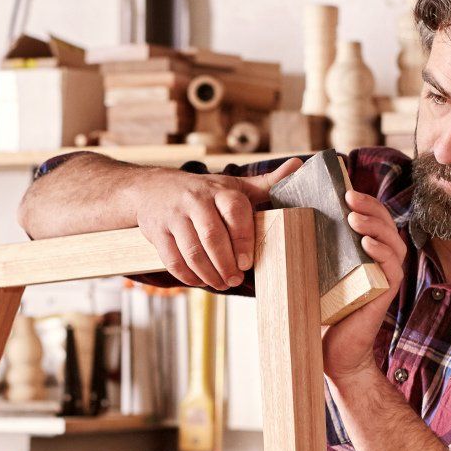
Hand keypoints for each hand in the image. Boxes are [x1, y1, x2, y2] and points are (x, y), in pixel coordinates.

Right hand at [131, 157, 301, 289]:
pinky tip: (200, 280)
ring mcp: (174, 217)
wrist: (152, 188)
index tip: (247, 262)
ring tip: (221, 283)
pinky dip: (188, 276)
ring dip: (209, 274)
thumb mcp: (232, 185)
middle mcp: (195, 200)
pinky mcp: (157, 233)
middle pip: (212, 236)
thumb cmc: (202, 191)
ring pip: (192, 252)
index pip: (234, 211)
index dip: (243, 239)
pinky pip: (172, 260)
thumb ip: (266, 184)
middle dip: (226, 264)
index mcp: (219, 190)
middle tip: (235, 280)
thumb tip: (298, 166)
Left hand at [322, 188, 406, 381]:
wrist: (331, 354)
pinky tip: (366, 243)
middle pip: (387, 225)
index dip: (366, 202)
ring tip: (354, 217)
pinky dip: (382, 253)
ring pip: (393, 243)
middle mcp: (381, 263)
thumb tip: (281, 224)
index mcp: (367, 254)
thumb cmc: (322, 313)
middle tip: (348, 196)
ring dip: (375, 226)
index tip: (344, 190)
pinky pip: (393, 268)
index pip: (374, 220)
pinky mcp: (385, 295)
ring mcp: (385, 279)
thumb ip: (310, 251)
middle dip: (370, 206)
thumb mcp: (315, 274)